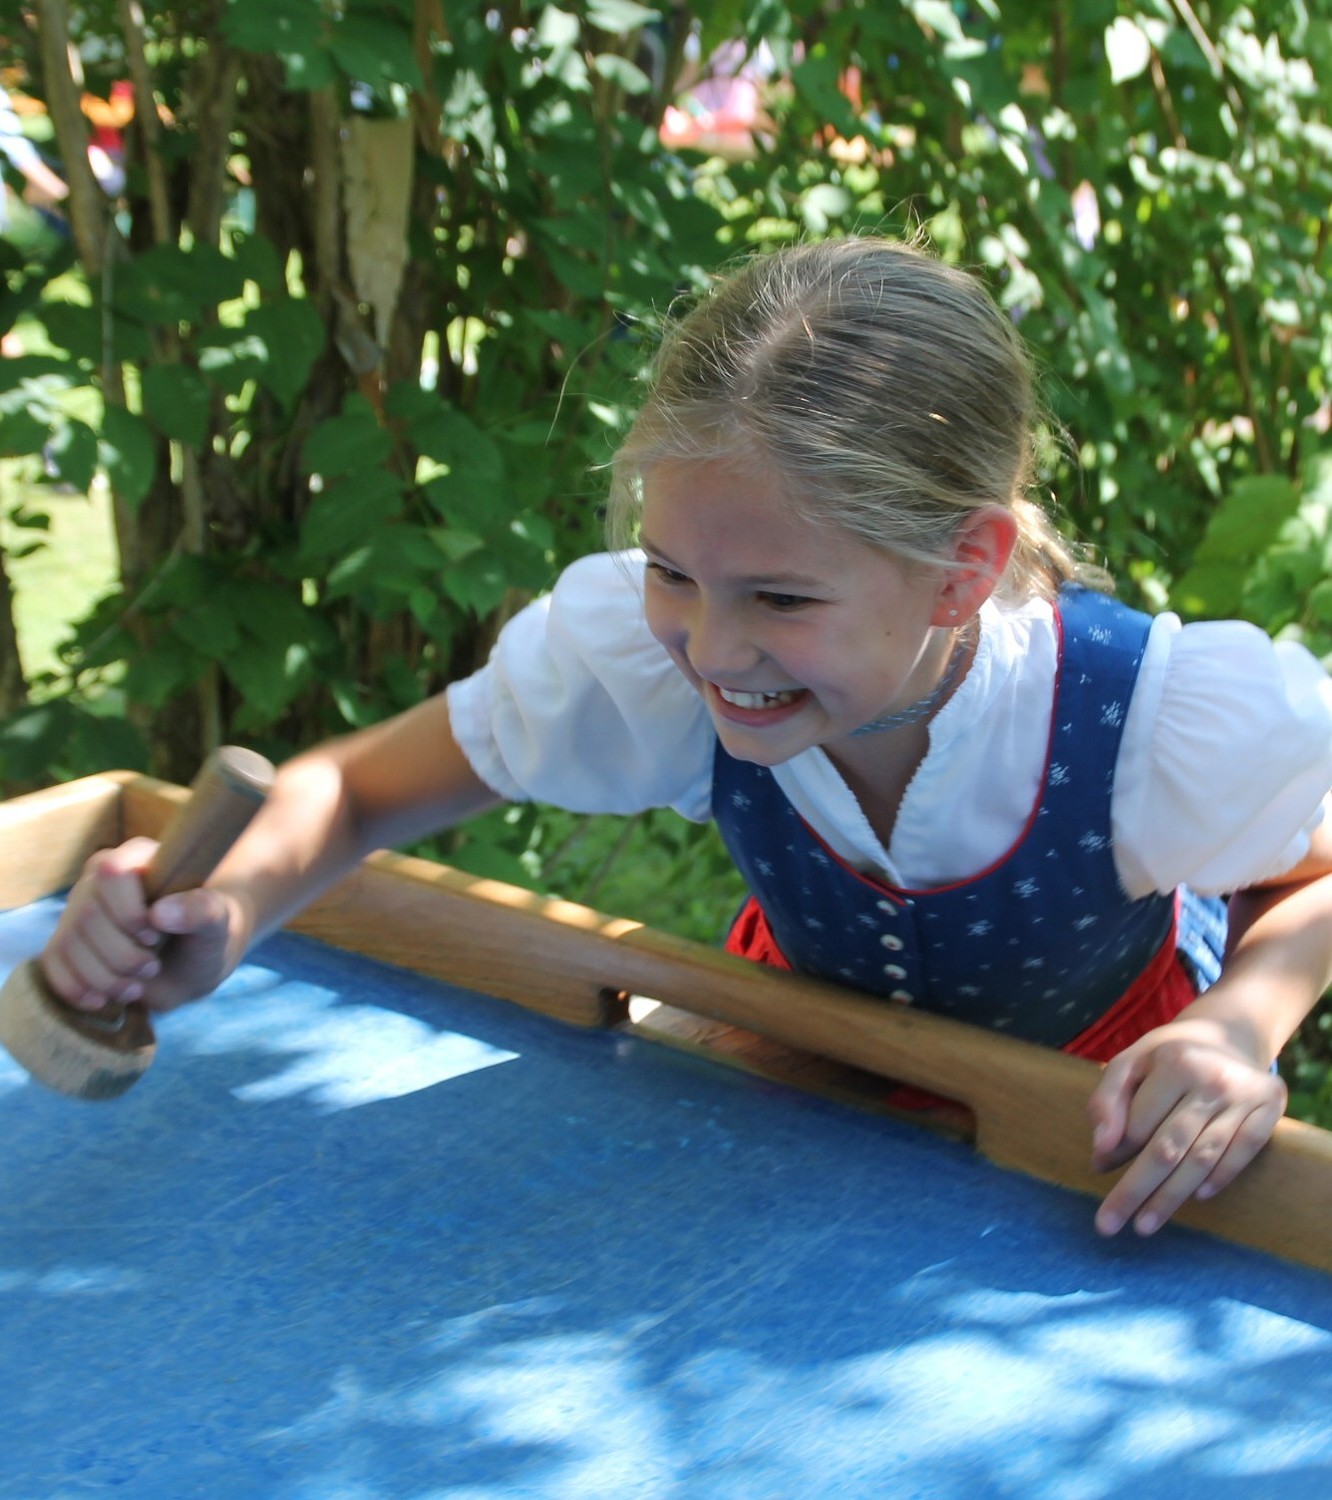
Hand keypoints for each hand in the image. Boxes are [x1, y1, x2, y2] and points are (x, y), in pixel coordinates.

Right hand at [40, 838, 237, 1013]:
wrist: (191, 964)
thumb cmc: (207, 935)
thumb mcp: (218, 923)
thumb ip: (201, 910)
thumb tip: (160, 912)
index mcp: (138, 858)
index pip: (112, 872)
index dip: (128, 911)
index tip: (154, 936)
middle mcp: (100, 879)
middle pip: (87, 914)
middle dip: (121, 954)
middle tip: (152, 968)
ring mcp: (78, 910)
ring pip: (68, 943)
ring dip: (103, 977)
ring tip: (136, 988)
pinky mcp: (66, 942)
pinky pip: (52, 963)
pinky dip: (75, 988)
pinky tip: (102, 1000)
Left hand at [1087, 1016, 1286, 1236]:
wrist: (1227, 1036)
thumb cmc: (1166, 1056)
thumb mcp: (1130, 1063)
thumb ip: (1107, 1100)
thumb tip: (1100, 1149)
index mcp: (1176, 1062)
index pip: (1140, 1123)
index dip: (1116, 1150)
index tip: (1097, 1169)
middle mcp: (1214, 1080)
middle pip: (1169, 1148)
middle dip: (1136, 1190)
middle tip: (1108, 1225)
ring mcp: (1246, 1097)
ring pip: (1203, 1158)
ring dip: (1171, 1197)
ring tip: (1144, 1225)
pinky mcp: (1271, 1110)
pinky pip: (1242, 1153)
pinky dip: (1219, 1177)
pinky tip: (1195, 1198)